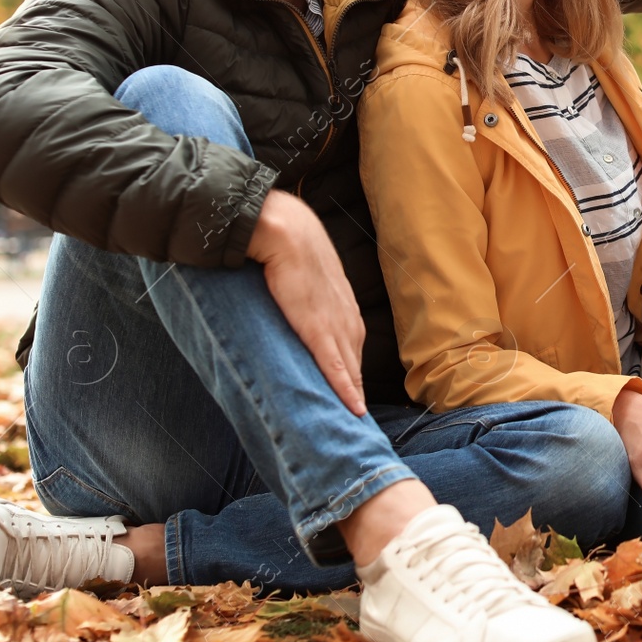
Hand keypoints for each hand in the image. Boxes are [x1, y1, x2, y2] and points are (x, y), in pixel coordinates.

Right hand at [247, 190, 367, 415]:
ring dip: (354, 390)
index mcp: (339, 295)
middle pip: (355, 353)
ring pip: (350, 363)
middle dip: (357, 380)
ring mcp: (334, 319)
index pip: (351, 335)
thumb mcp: (302, 262)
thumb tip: (289, 285)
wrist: (283, 227)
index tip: (355, 381)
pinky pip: (335, 364)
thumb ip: (302, 280)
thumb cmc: (288, 239)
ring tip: (354, 413)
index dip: (352, 360)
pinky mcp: (318, 326)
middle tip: (358, 408)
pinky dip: (345, 386)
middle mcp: (344, 310)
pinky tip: (352, 406)